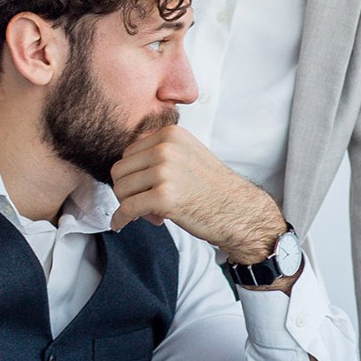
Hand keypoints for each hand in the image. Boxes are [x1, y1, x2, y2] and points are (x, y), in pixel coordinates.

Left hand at [110, 126, 285, 263]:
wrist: (240, 211)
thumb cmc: (214, 189)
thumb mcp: (189, 156)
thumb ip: (160, 154)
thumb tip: (122, 169)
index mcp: (172, 135)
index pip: (129, 153)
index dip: (134, 175)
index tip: (148, 189)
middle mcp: (167, 148)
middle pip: (120, 171)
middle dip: (128, 191)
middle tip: (146, 205)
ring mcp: (165, 171)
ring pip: (121, 189)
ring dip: (129, 206)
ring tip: (151, 214)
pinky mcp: (163, 196)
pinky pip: (126, 209)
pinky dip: (120, 219)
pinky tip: (122, 225)